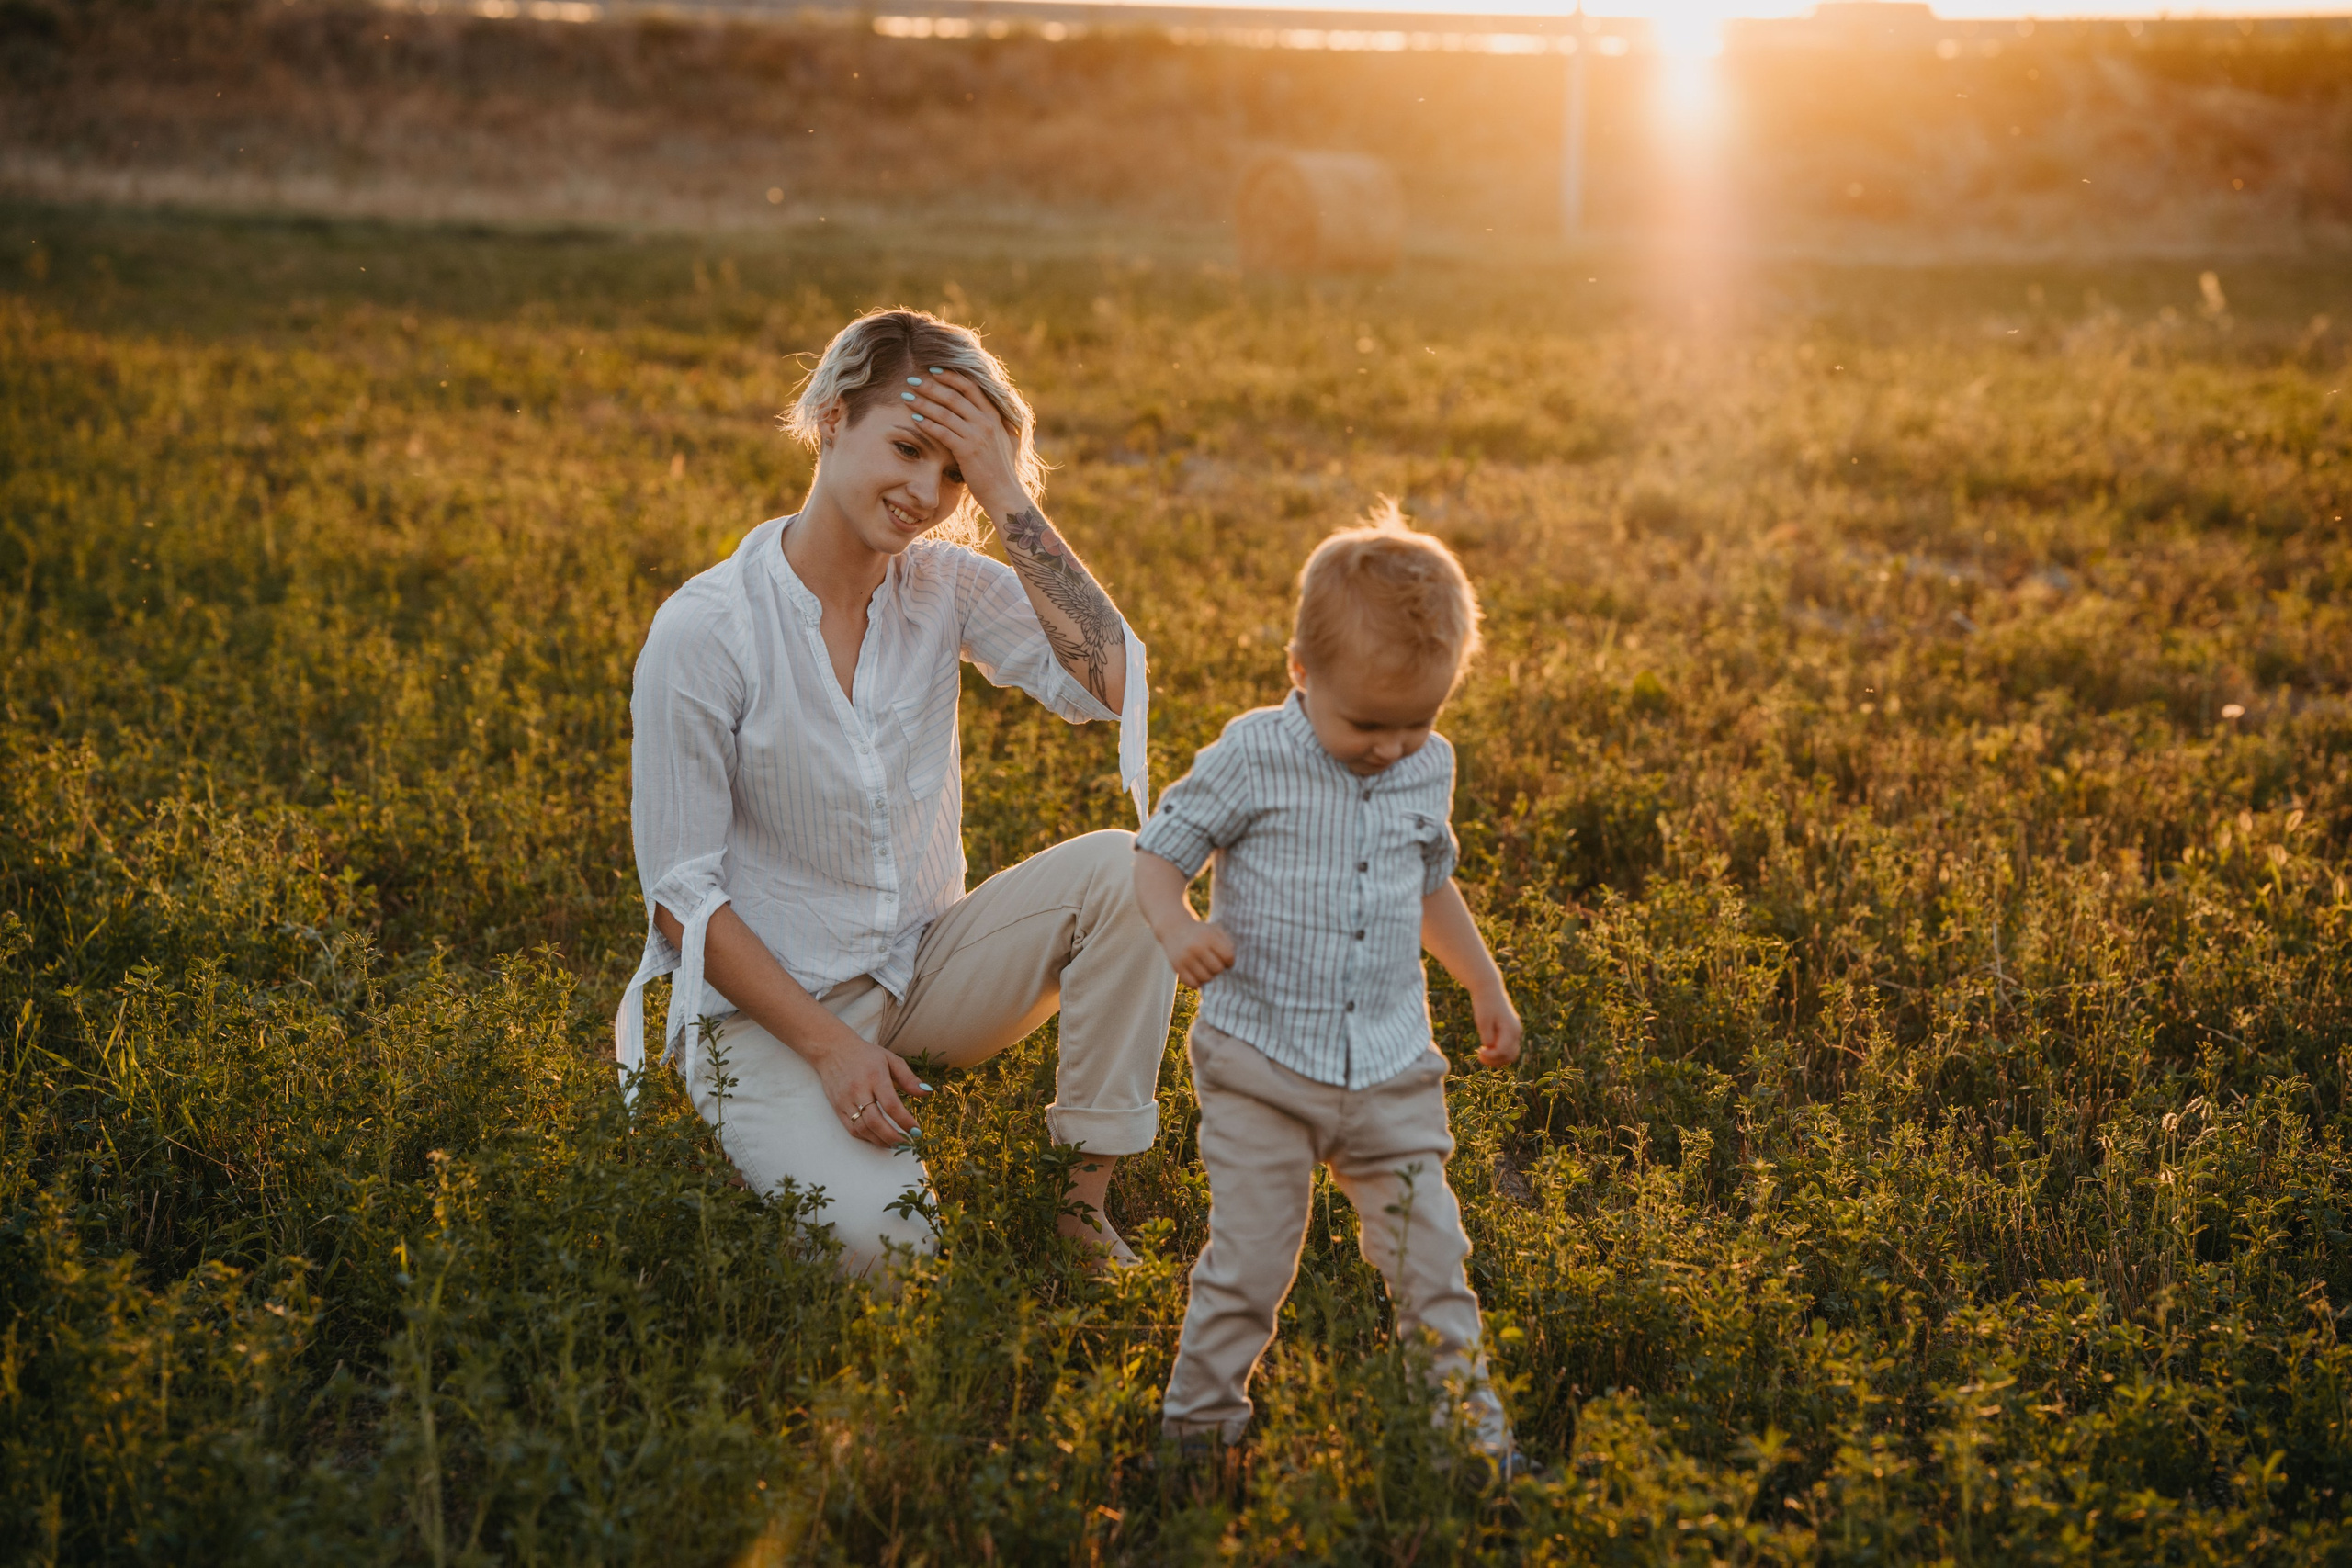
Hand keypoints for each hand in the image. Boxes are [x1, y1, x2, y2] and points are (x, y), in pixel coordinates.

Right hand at [797, 1024, 932, 1148]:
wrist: (832, 1050)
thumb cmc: (865, 1055)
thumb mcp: (890, 1059)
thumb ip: (909, 1078)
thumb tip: (928, 1092)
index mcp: (875, 1076)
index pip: (891, 1105)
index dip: (904, 1121)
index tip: (916, 1131)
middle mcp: (859, 1090)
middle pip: (875, 1121)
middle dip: (893, 1137)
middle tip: (907, 1143)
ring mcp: (846, 1100)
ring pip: (862, 1128)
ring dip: (880, 1140)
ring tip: (896, 1144)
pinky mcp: (837, 1108)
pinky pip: (852, 1128)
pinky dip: (867, 1137)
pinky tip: (879, 1138)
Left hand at [903, 367, 1024, 518]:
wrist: (1004, 492)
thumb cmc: (1001, 469)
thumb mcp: (1006, 440)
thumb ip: (999, 423)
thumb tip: (994, 412)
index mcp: (994, 415)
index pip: (970, 387)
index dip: (951, 376)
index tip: (933, 371)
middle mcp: (986, 421)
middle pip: (954, 396)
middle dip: (931, 386)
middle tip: (912, 380)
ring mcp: (977, 435)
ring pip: (945, 412)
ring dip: (923, 403)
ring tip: (907, 397)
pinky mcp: (967, 451)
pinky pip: (943, 432)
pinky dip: (927, 424)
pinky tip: (915, 419)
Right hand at [1159, 920, 1236, 989]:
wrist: (1174, 928)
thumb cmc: (1200, 932)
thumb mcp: (1215, 930)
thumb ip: (1227, 943)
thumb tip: (1230, 963)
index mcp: (1208, 936)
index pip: (1228, 957)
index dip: (1230, 962)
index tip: (1225, 960)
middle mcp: (1196, 946)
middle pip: (1218, 969)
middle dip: (1219, 969)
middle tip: (1214, 964)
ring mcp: (1185, 957)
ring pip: (1206, 978)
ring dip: (1209, 976)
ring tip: (1206, 969)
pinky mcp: (1177, 966)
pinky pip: (1192, 984)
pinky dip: (1198, 983)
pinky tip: (1197, 975)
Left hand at [1471, 983, 1522, 1068]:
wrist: (1489, 990)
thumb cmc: (1484, 1004)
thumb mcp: (1482, 1021)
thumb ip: (1486, 1036)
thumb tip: (1489, 1048)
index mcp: (1511, 1029)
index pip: (1503, 1051)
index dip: (1490, 1056)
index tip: (1478, 1052)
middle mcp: (1516, 1033)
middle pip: (1510, 1056)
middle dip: (1495, 1060)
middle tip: (1479, 1056)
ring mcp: (1515, 1033)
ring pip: (1510, 1055)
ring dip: (1497, 1059)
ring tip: (1482, 1055)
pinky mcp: (1511, 1033)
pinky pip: (1508, 1049)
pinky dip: (1498, 1054)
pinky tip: (1486, 1050)